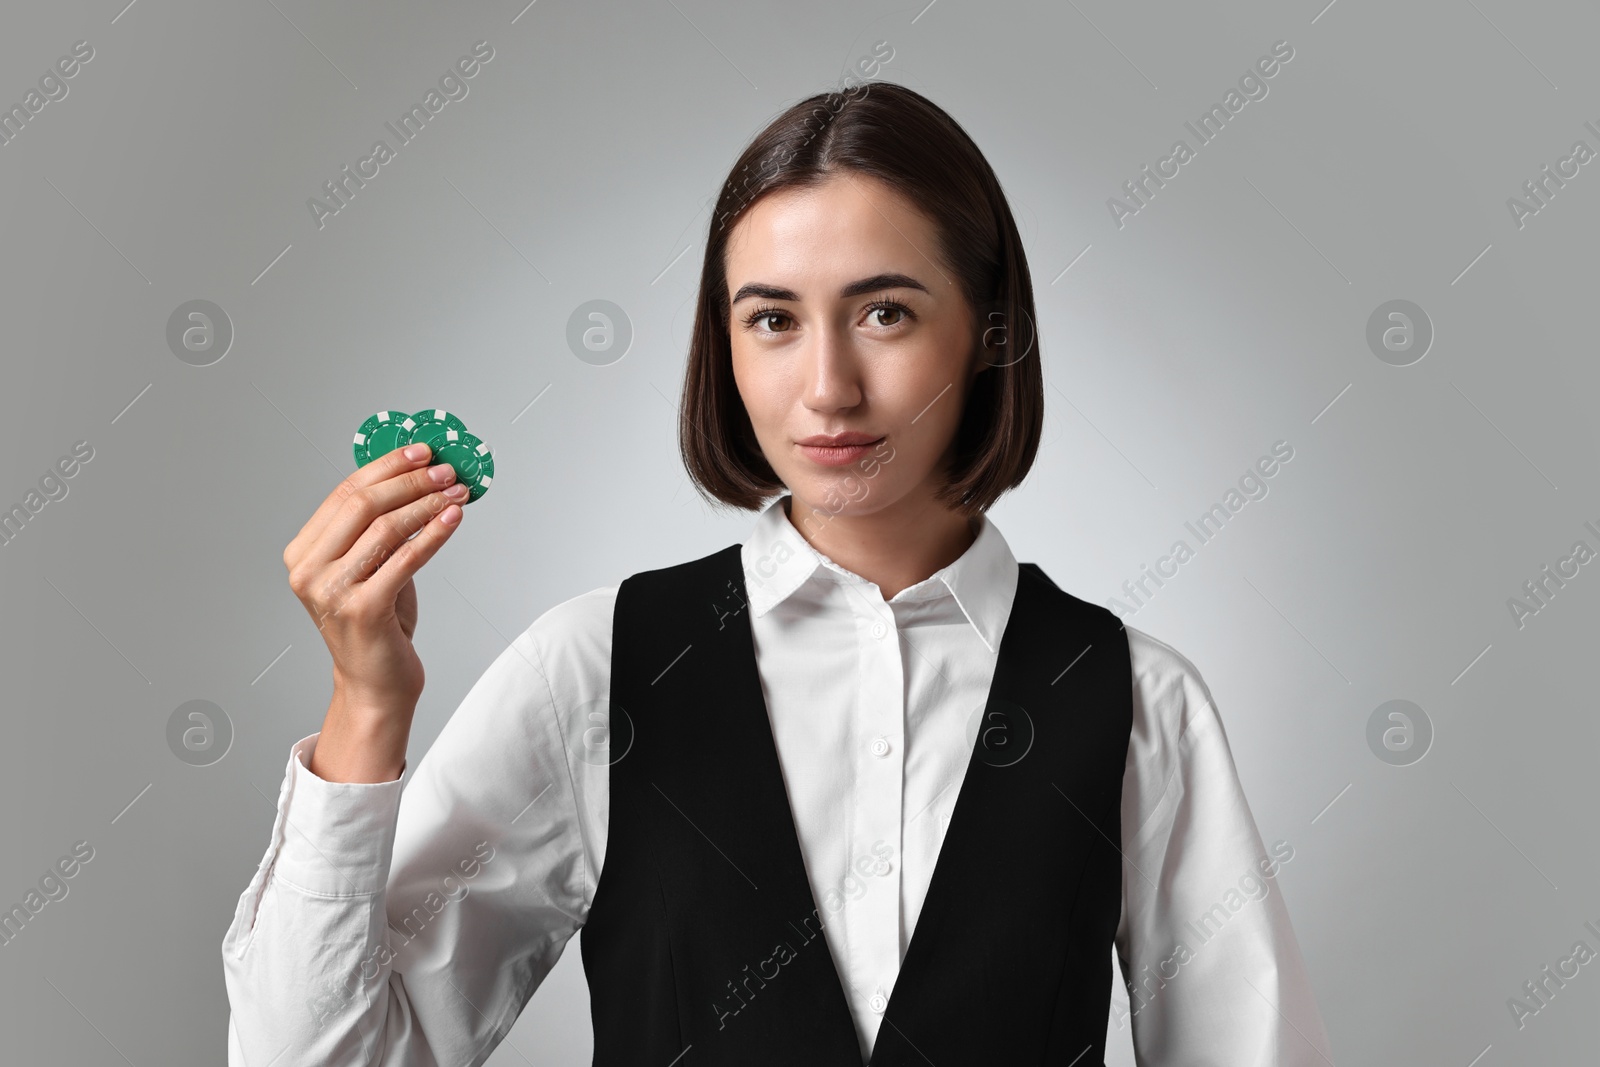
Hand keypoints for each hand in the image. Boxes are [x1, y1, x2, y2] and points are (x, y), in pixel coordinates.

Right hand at [283, 442, 467, 716]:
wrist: (375, 682)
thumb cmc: (377, 622)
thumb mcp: (368, 566)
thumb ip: (378, 527)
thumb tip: (419, 474)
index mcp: (302, 553)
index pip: (344, 493)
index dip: (386, 466)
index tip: (421, 451)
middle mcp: (309, 570)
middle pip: (363, 504)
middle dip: (410, 481)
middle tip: (445, 470)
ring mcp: (332, 591)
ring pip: (386, 528)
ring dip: (427, 503)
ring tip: (457, 491)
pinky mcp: (363, 609)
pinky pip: (407, 558)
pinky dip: (434, 533)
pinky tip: (454, 517)